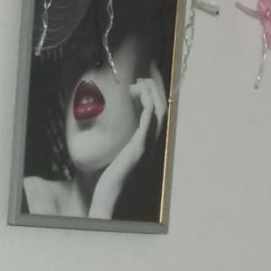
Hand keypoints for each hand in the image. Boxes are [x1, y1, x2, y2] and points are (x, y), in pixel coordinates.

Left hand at [88, 62, 167, 219]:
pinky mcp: (138, 151)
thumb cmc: (108, 182)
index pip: (157, 112)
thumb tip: (107, 126)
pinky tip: (141, 93)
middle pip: (163, 106)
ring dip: (152, 92)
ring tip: (140, 80)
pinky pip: (148, 124)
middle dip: (157, 85)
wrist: (108, 202)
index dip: (156, 92)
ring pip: (159, 112)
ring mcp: (147, 148)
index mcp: (148, 144)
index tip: (147, 76)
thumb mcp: (116, 156)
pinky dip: (147, 106)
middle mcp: (152, 144)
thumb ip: (118, 141)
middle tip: (149, 68)